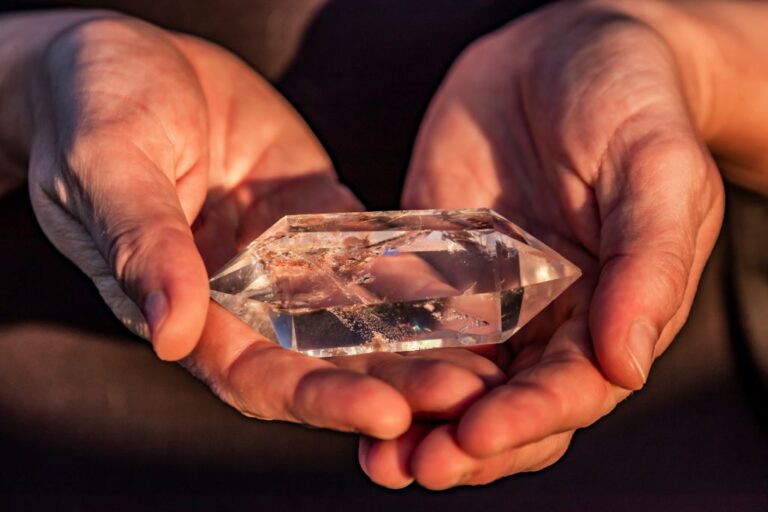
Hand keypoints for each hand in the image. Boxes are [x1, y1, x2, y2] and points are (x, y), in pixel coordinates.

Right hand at [10, 13, 501, 437]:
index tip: (389, 412)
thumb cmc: (96, 111)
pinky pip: (372, 257)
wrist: (130, 59)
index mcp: (189, 309)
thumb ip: (143, 247)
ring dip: (418, 347)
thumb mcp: (110, 170)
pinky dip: (416, 281)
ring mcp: (288, 261)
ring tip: (485, 361)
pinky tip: (468, 296)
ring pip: (359, 320)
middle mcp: (244, 300)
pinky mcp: (320, 218)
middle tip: (465, 395)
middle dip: (395, 385)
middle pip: (326, 363)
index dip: (322, 400)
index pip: (258, 379)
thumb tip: (171, 334)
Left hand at [361, 0, 724, 486]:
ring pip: (452, 379)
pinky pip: (407, 320)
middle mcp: (546, 318)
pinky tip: (347, 380)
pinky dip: (382, 358)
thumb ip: (649, 265)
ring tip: (376, 453)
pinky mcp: (436, 265)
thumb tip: (623, 367)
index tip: (475, 437)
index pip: (570, 390)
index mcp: (609, 310)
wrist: (563, 50)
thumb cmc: (630, 101)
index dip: (525, 421)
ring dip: (415, 421)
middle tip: (413, 465)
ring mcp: (487, 295)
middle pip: (506, 405)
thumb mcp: (656, 169)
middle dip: (462, 442)